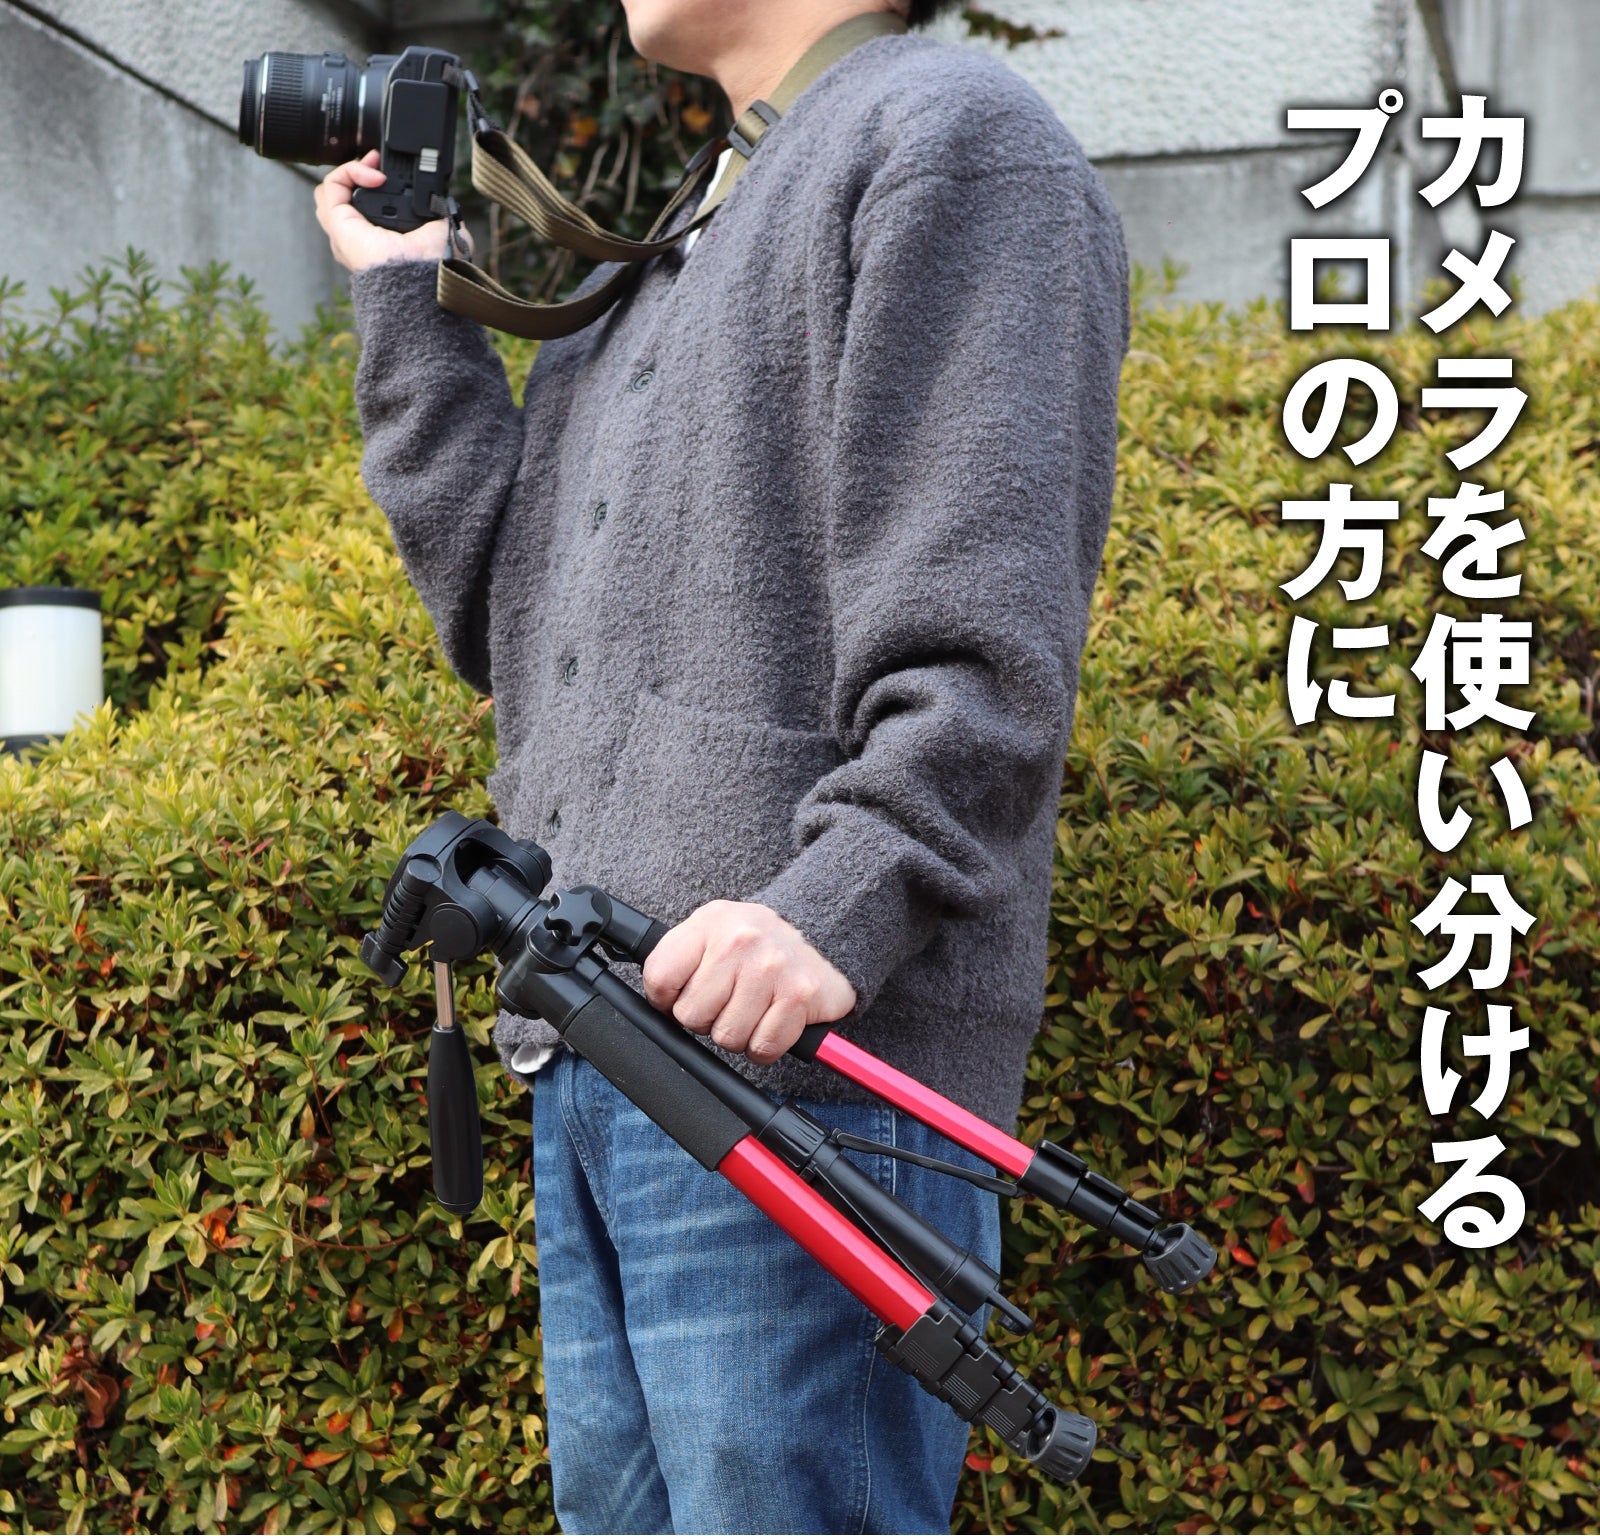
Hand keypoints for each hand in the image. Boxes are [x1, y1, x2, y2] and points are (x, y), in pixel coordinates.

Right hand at [313, 149, 471, 272]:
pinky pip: (332, 185)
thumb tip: (444, 207)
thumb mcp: (444, 233)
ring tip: (375, 167)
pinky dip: (350, 170)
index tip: (392, 172)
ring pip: (331, 192)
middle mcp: (360, 239)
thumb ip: (442, 218)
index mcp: (382, 244)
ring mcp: (346, 231)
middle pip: (343, 198)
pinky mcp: (339, 223)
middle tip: (379, 165)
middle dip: (359, 174)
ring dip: (352, 170)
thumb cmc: (435, 265)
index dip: (374, 184)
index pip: (365, 208)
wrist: (422, 276)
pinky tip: (374, 175)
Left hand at [643, 901, 856, 1064]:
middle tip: (729, 1000)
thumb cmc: (758, 940)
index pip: (660, 978)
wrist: (825, 931)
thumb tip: (658, 1002)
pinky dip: (765, 1045)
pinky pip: (763, 1047)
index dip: (665, 1000)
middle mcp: (740, 941)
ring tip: (753, 1008)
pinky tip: (772, 1020)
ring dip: (738, 1034)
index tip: (685, 995)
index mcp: (710, 923)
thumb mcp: (712, 930)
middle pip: (691, 1016)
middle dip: (707, 1019)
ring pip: (727, 1037)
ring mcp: (772, 967)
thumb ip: (681, 958)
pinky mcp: (799, 994)